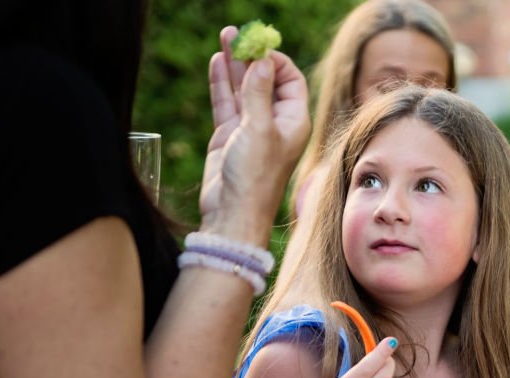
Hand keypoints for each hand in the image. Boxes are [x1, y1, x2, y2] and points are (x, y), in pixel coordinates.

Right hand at [201, 26, 310, 242]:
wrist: (233, 212)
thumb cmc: (254, 176)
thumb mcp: (259, 129)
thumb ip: (259, 93)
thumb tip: (263, 61)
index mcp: (294, 121)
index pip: (290, 79)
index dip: (275, 60)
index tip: (257, 47)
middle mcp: (275, 122)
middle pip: (265, 79)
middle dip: (252, 56)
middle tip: (237, 32)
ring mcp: (251, 128)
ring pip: (243, 87)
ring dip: (234, 63)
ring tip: (225, 36)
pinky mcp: (229, 135)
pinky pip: (226, 102)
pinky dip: (221, 82)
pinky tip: (216, 60)